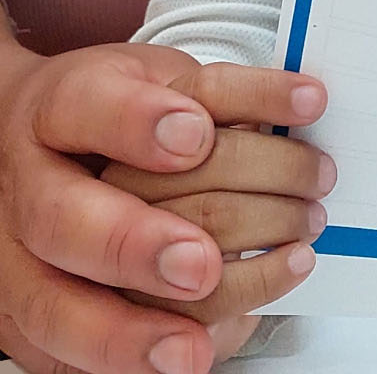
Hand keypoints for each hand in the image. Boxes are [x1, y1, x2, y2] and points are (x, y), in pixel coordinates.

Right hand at [0, 41, 325, 373]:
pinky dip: (149, 353)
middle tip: (204, 262)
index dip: (141, 124)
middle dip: (140, 246)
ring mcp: (23, 262)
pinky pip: (80, 354)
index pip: (92, 109)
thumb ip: (212, 97)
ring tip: (260, 281)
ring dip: (159, 317)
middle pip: (69, 222)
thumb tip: (302, 106)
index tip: (198, 135)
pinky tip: (210, 343)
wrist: (32, 154)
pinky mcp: (32, 324)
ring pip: (69, 304)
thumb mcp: (157, 78)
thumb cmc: (114, 115)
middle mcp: (33, 188)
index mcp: (62, 109)